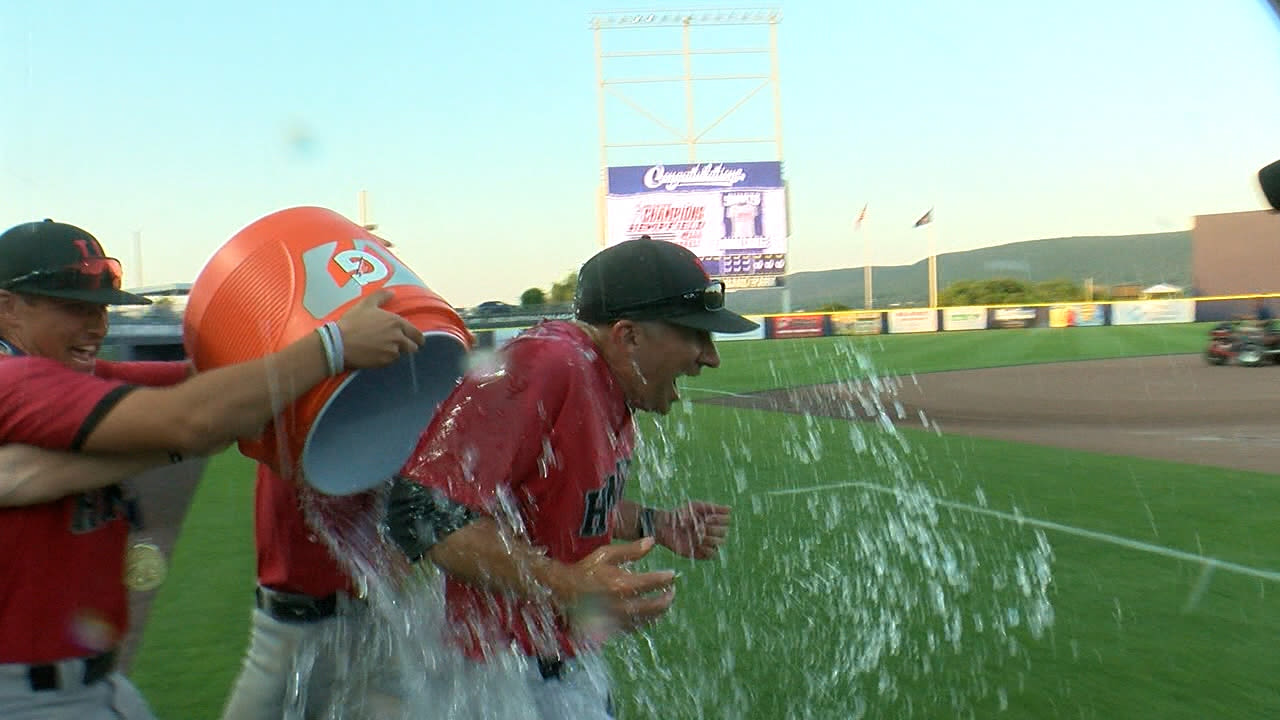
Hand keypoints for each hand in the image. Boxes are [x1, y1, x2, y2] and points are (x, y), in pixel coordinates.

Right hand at [333, 290, 424, 369]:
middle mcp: (398, 337)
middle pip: (413, 347)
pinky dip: (385, 359)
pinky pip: (389, 362)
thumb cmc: (352, 322)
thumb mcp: (366, 304)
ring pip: (400, 355)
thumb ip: (381, 296)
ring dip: (395, 352)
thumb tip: (392, 292)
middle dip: (407, 346)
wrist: (339, 342)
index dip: (416, 337)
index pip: (417, 334)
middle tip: (398, 345)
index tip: (413, 339)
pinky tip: (374, 354)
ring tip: (382, 348)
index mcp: (396, 322)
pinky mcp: (384, 362)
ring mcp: (392, 351)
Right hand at [555, 538, 676, 639]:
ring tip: (664, 604)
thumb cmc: (584, 570)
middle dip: (667, 599)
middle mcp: (622, 605)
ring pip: (647, 620)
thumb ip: (631, 550)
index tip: (672, 575)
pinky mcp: (612, 630)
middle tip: (672, 592)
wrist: (561, 592)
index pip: (653, 583)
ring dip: (659, 612)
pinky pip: (635, 628)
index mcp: (621, 584)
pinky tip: (648, 615)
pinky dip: (644, 621)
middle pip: (655, 606)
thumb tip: (652, 541)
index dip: (666, 578)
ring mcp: (617, 620)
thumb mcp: (605, 555)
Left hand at [655, 501, 730, 559]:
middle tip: (699, 526)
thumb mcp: (695, 506)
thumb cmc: (679, 514)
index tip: (707, 517)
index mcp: (712, 520)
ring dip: (710, 538)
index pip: (726, 520)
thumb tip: (730, 509)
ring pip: (719, 543)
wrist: (664, 525)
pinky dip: (707, 549)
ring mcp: (706, 542)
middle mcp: (712, 531)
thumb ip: (712, 507)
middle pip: (724, 532)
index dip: (719, 519)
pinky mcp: (700, 553)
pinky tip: (696, 544)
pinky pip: (712, 554)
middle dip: (712, 528)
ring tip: (697, 535)